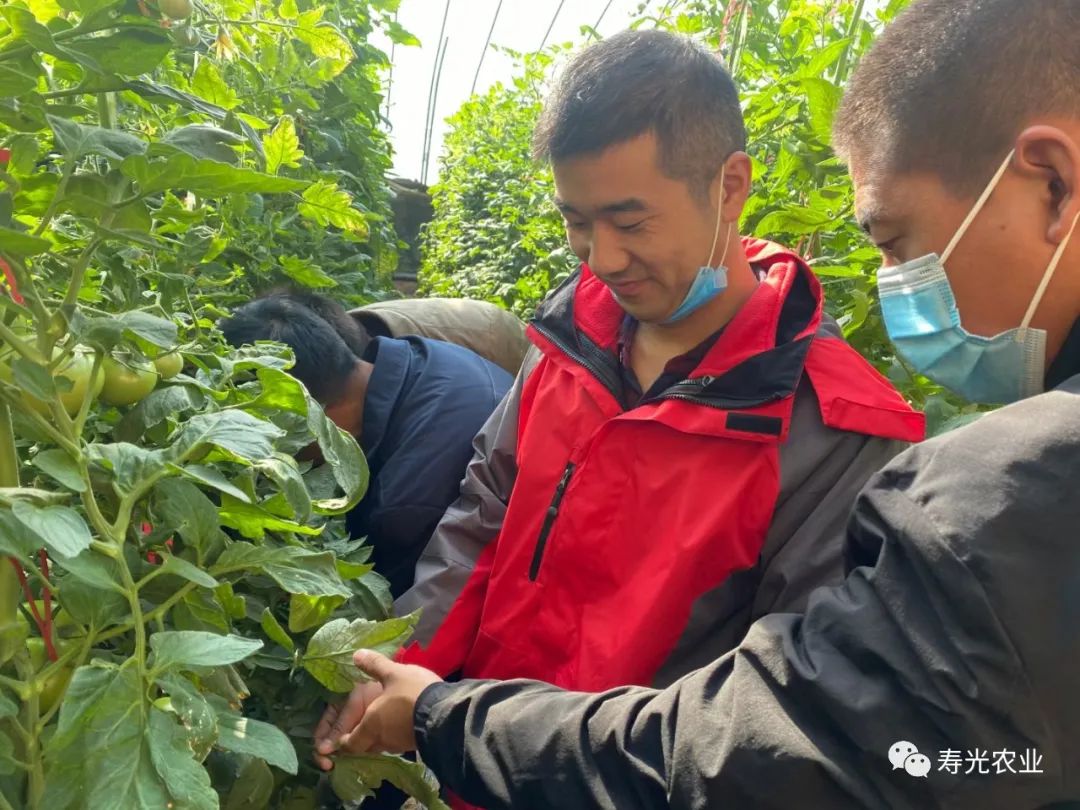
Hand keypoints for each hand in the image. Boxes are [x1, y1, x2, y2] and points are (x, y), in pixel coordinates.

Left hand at [313, 649, 441, 766]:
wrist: (445, 713)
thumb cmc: (412, 693)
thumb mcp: (393, 673)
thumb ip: (374, 665)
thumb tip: (355, 654)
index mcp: (370, 725)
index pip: (349, 743)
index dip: (343, 740)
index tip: (342, 735)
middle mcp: (382, 740)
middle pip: (365, 745)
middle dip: (360, 737)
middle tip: (360, 724)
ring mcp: (399, 744)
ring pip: (382, 744)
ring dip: (379, 735)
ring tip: (381, 720)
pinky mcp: (414, 743)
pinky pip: (397, 741)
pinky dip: (394, 733)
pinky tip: (400, 720)